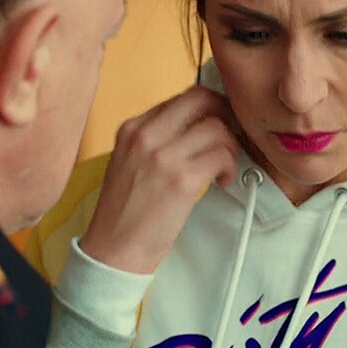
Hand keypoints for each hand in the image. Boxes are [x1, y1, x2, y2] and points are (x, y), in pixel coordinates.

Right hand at [80, 86, 240, 273]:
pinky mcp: (181, 180)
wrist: (112, 250)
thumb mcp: (129, 161)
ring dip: (230, 147)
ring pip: (217, 128)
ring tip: (223, 169)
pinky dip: (230, 167)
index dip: (209, 108)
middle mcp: (145, 135)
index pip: (182, 97)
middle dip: (226, 113)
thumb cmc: (125, 211)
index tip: (219, 125)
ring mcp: (163, 156)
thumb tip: (197, 124)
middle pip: (201, 98)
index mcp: (132, 128)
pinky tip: (221, 182)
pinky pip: (221, 155)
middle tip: (233, 135)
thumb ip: (157, 139)